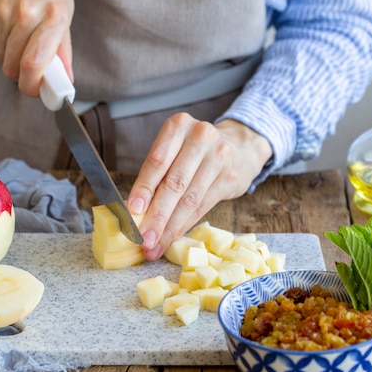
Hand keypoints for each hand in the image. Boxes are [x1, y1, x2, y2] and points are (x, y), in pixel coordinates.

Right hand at [0, 0, 74, 95]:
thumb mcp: (64, 13)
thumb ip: (62, 50)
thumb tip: (65, 83)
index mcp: (53, 16)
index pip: (33, 64)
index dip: (32, 86)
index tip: (37, 92)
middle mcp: (25, 14)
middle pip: (13, 66)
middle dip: (21, 76)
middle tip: (30, 70)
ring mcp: (1, 11)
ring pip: (0, 57)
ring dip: (10, 58)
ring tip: (21, 40)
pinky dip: (0, 43)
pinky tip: (9, 27)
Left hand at [127, 114, 271, 260]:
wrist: (239, 148)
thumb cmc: (194, 153)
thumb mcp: (174, 151)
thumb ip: (157, 175)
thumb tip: (135, 213)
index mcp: (178, 125)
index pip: (157, 160)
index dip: (144, 188)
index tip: (133, 211)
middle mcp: (200, 136)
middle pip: (174, 183)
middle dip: (157, 215)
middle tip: (143, 239)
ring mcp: (219, 156)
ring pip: (189, 199)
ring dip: (169, 227)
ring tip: (154, 246)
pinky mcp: (230, 177)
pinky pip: (203, 207)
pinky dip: (184, 226)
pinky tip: (172, 238)